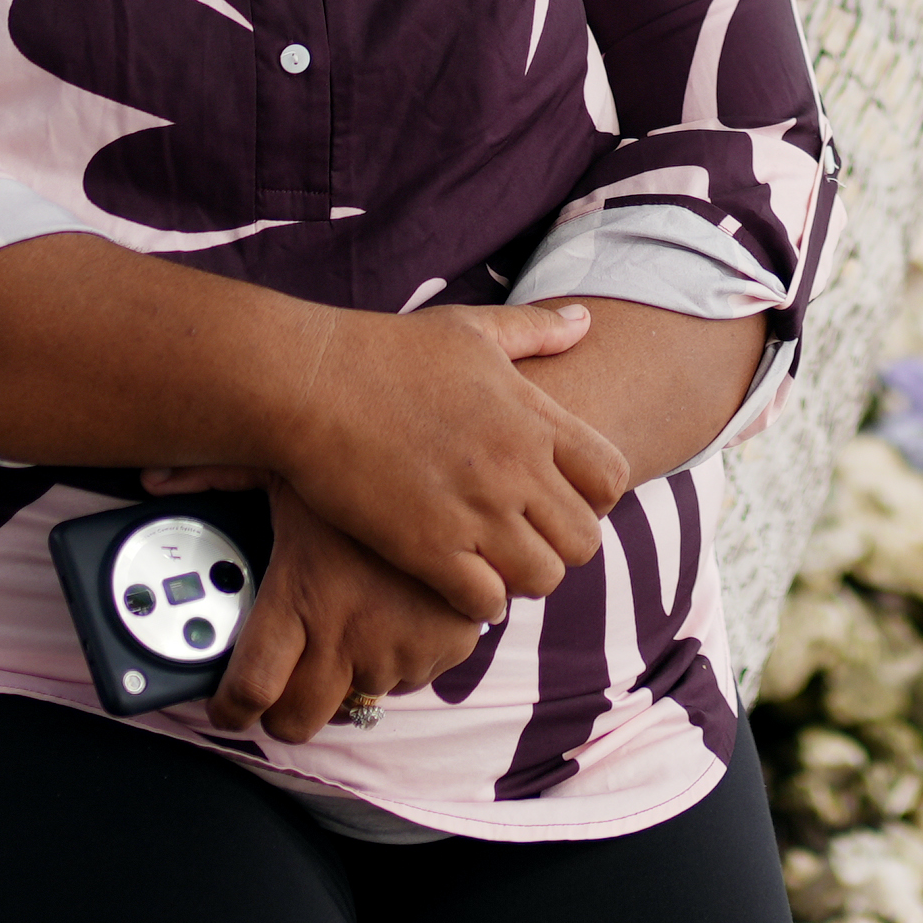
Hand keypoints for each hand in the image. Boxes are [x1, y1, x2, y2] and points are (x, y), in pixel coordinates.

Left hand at [210, 490, 488, 744]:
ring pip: (359, 697)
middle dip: (283, 713)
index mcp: (302, 595)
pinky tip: (399, 610)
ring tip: (355, 617)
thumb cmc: (367, 463)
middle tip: (283, 686)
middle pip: (298, 719)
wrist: (464, 466)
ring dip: (350, 674)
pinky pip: (411, 678)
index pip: (252, 688)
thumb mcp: (286, 465)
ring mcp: (399, 646)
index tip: (227, 708)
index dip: (230, 710)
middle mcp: (348, 632)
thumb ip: (217, 476)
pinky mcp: (445, 647)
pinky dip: (401, 657)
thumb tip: (152, 478)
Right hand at [266, 299, 629, 625]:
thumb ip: (534, 329)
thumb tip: (585, 320)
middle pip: (586, 540)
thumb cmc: (385, 350)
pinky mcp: (428, 548)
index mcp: (532, 418)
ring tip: (495, 563)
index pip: (612, 478)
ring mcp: (474, 511)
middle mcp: (515, 469)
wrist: (310, 383)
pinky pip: (486, 602)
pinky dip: (480, 602)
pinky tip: (458, 582)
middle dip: (564, 546)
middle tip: (529, 539)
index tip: (565, 498)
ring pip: (544, 578)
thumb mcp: (470, 328)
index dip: (599, 498)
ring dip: (524, 578)